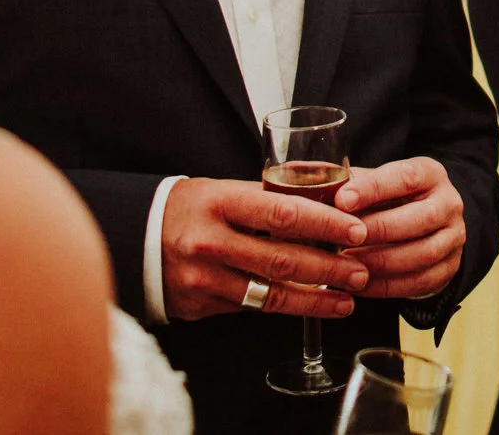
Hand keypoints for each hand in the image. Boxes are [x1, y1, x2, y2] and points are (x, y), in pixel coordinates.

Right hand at [159, 177, 370, 321]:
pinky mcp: (202, 305)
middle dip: (330, 268)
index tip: (356, 230)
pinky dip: (288, 307)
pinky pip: (253, 308)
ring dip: (316, 298)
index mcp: (220, 202)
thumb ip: (267, 200)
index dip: (325, 223)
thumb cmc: (192, 208)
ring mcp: (205, 277)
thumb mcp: (223, 190)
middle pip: (282, 259)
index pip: (283, 213)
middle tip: (362, 271)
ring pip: (271, 293)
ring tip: (348, 297)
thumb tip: (325, 208)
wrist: (136, 238)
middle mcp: (211, 241)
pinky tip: (313, 306)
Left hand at [334, 157, 465, 300]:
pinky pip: (420, 282)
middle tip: (344, 239)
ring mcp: (453, 237)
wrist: (425, 221)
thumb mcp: (375, 181)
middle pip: (419, 218)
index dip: (373, 189)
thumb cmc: (390, 199)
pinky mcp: (450, 267)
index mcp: (429, 174)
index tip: (342, 200)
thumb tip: (309, 180)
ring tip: (348, 265)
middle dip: (378, 230)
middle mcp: (449, 203)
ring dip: (381, 262)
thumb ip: (348, 181)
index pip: (405, 177)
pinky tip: (361, 285)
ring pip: (422, 253)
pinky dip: (388, 286)